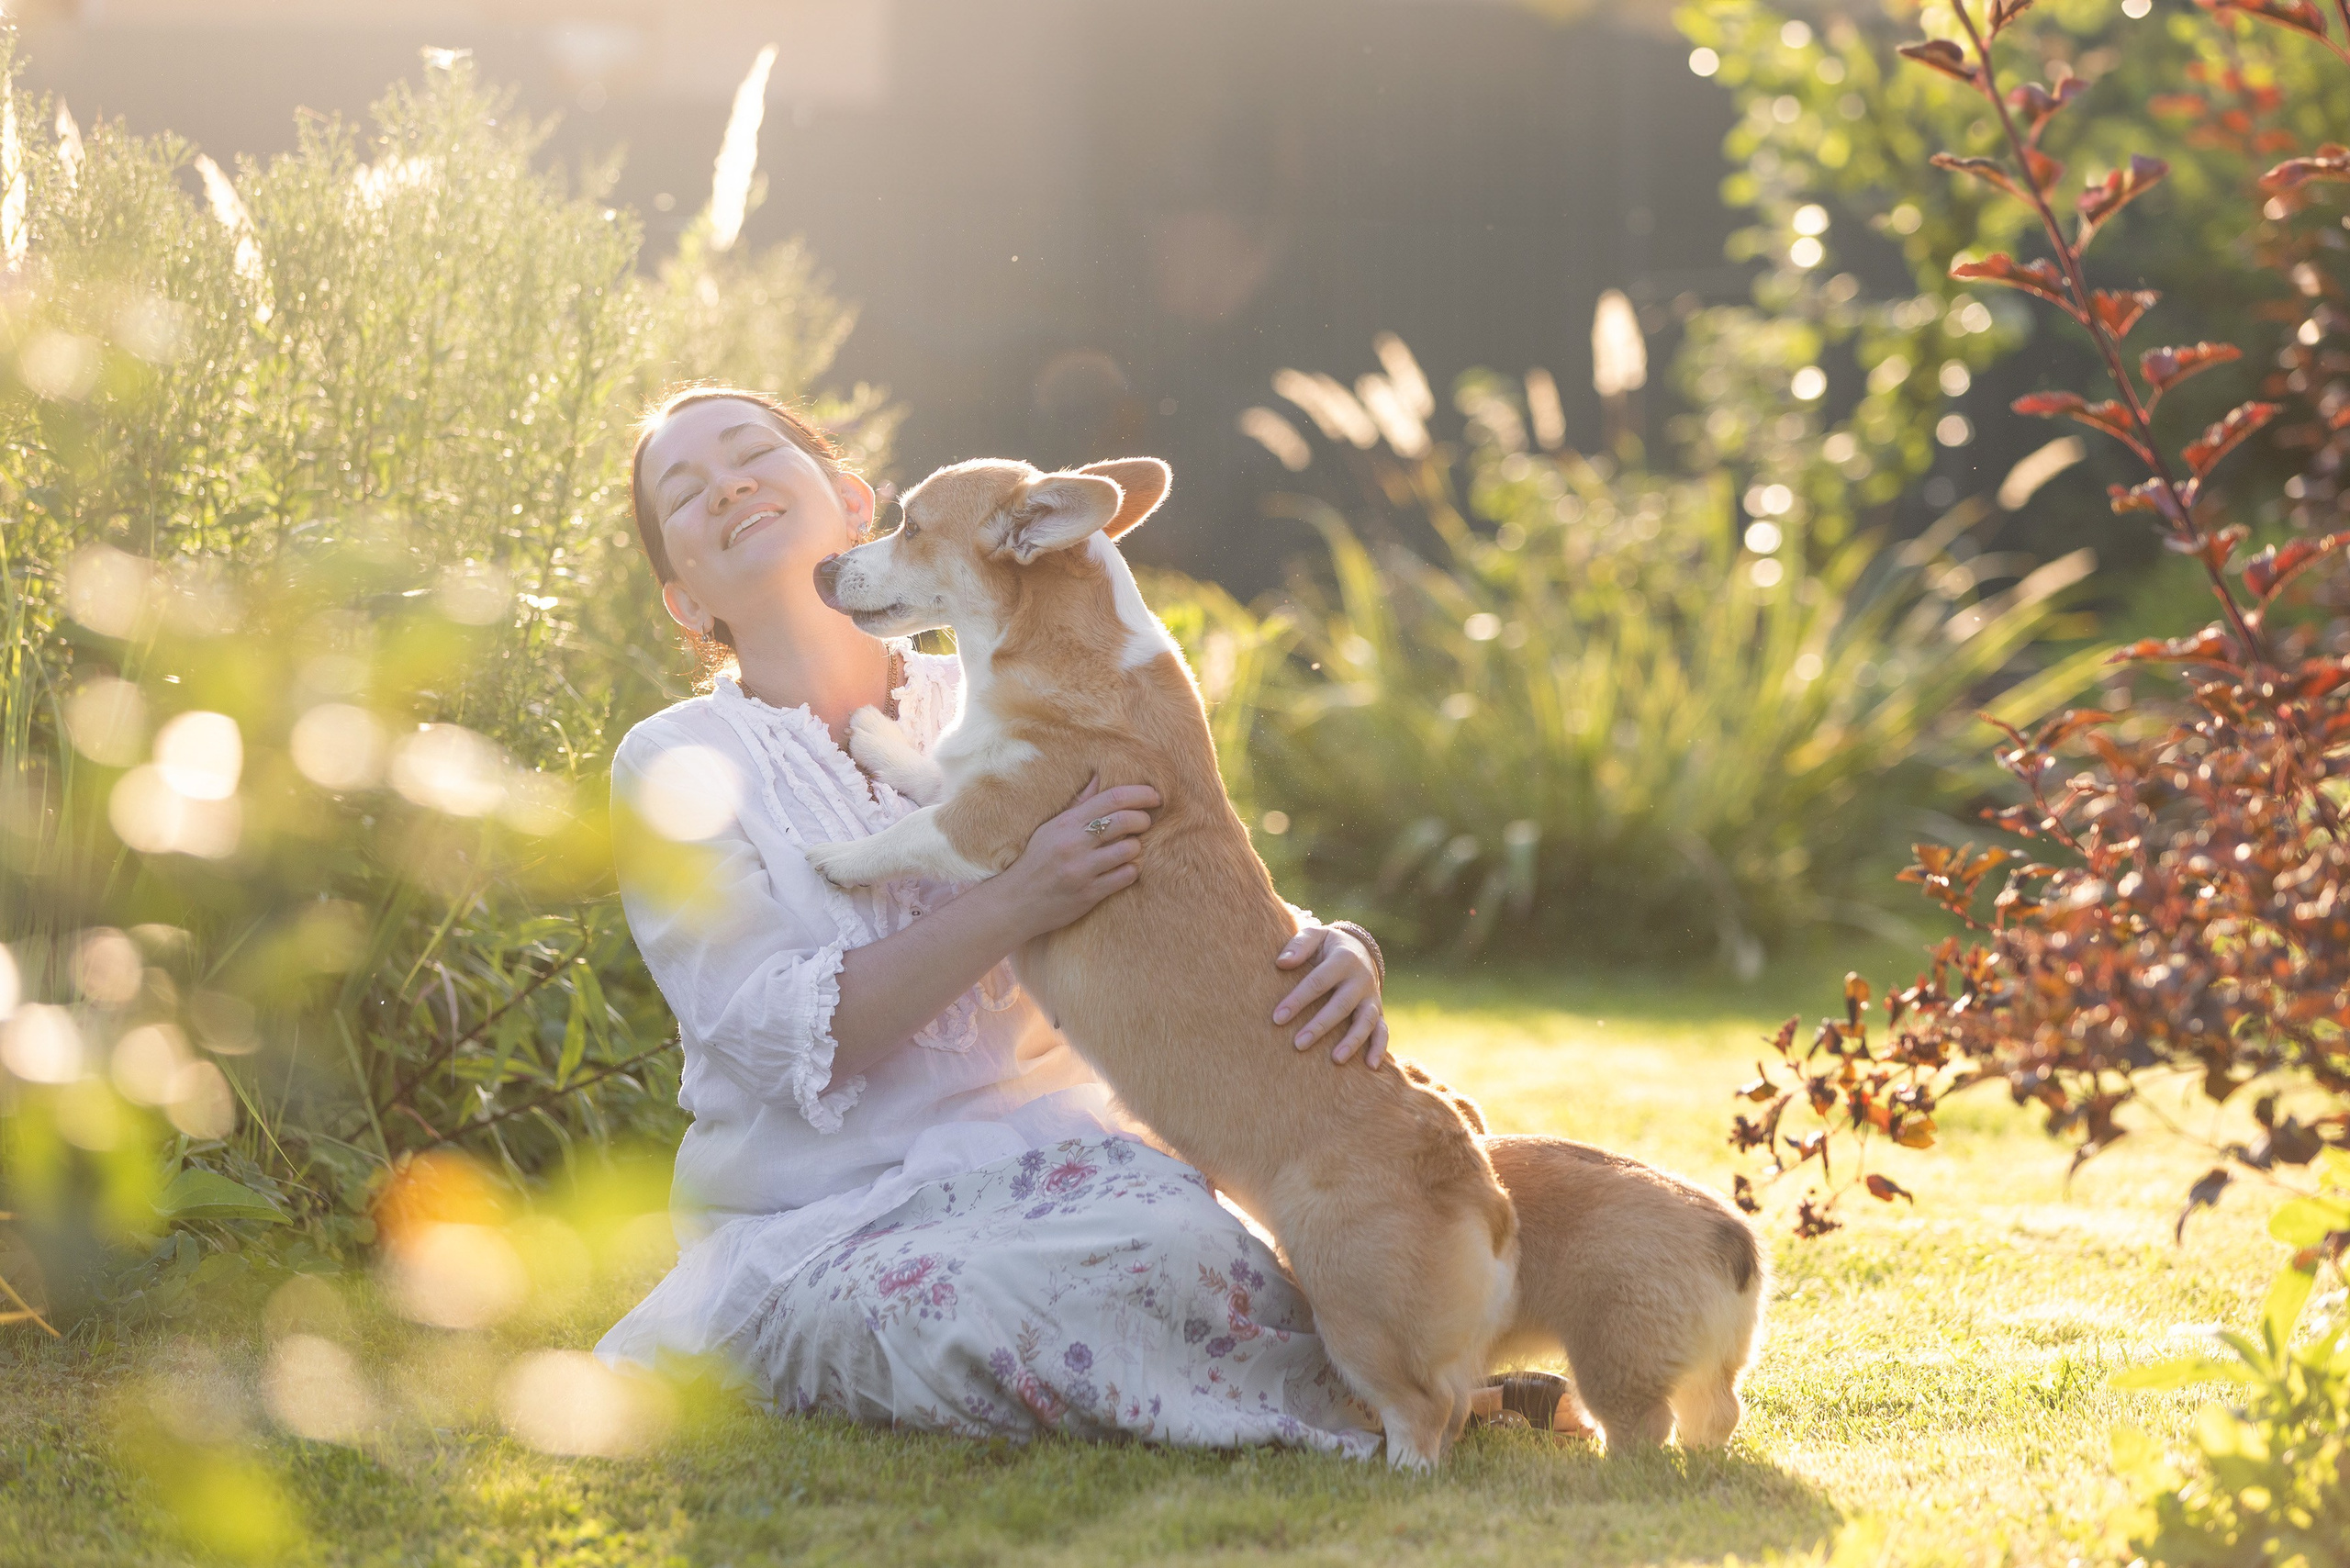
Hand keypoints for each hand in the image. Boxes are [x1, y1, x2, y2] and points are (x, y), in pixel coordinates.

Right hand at [989, 775, 1160, 940]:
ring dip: (1136, 847)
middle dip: (1143, 819)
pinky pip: (1126, 876)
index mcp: (1067, 823)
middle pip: (1125, 820)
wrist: (1017, 902)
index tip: (1154, 796)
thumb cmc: (1038, 860)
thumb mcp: (1052, 827)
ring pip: (1129, 849)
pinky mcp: (1089, 894)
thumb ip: (1080, 803)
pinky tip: (1124, 869)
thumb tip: (1100, 775)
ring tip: (1130, 848)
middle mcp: (1074, 843)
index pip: (1111, 798)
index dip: (1139, 794)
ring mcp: (1082, 869)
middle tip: (1144, 823)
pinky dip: (1131, 871)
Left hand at [1273, 923, 1386, 1067]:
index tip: (1277, 1018)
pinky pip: (1383, 1031)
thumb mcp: (1315, 936)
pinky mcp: (1378, 1011)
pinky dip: (1379, 1048)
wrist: (1359, 949)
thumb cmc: (1327, 946)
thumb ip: (1299, 945)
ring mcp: (1372, 997)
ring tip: (1335, 1060)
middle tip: (1298, 1044)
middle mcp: (1361, 979)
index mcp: (1343, 959)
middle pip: (1341, 1005)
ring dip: (1352, 1041)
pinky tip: (1370, 1067)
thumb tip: (1282, 963)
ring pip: (1366, 1020)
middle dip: (1320, 1025)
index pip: (1318, 981)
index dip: (1298, 999)